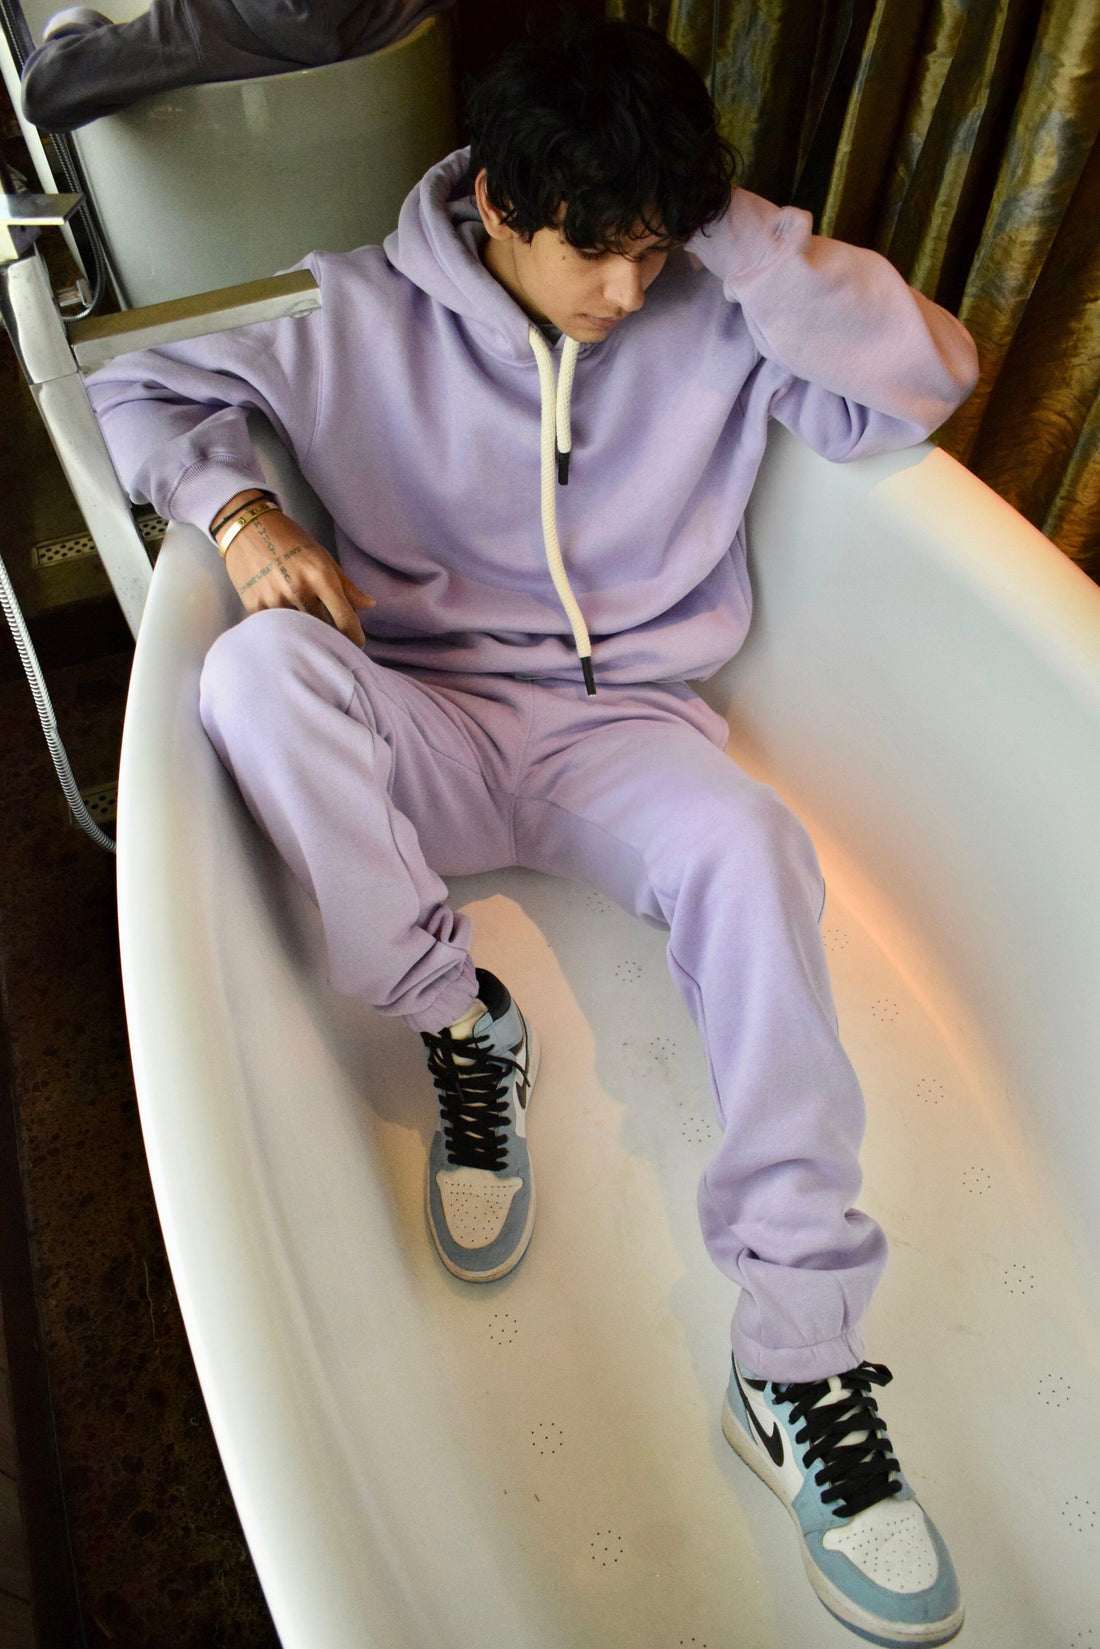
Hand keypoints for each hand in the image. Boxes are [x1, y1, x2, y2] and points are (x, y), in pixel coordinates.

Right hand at [221, 508, 374, 646]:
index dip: (355, 638)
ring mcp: (274, 599)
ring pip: (300, 633)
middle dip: (333, 639)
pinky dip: (285, 629)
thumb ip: (347, 586)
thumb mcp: (323, 558)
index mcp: (320, 576)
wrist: (247, 528)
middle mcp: (298, 590)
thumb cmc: (291, 542)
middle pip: (324, 631)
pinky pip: (277, 628)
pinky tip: (286, 626)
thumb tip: (371, 606)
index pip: (345, 621)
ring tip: (312, 635)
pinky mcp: (255, 606)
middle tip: (337, 642)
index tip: (356, 644)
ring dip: (309, 637)